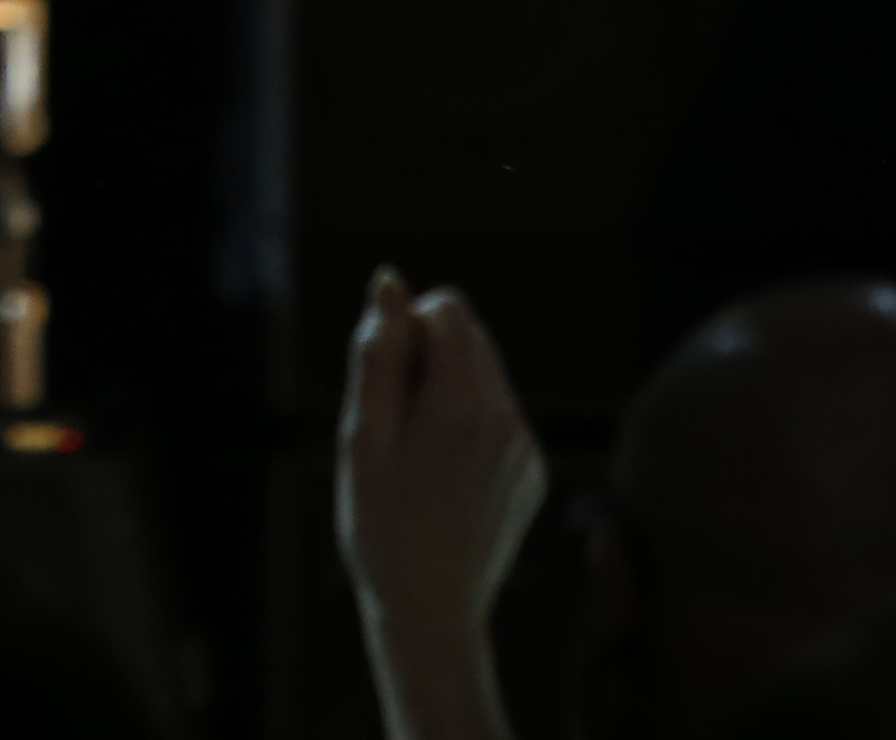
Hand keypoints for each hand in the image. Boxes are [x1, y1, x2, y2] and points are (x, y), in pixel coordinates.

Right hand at [337, 266, 545, 739]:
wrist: (431, 612)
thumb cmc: (380, 523)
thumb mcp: (361, 434)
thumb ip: (378, 352)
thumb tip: (389, 282)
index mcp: (465, 404)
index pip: (447, 310)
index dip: (406, 331)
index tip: (384, 386)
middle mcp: (509, 419)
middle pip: (471, 336)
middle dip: (427, 357)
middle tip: (395, 423)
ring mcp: (528, 449)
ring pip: (486, 377)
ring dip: (447, 391)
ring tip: (418, 455)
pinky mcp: (534, 474)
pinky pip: (500, 418)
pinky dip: (468, 426)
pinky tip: (443, 479)